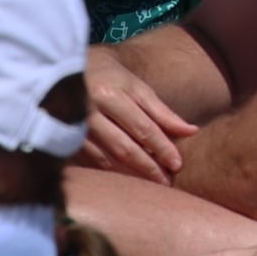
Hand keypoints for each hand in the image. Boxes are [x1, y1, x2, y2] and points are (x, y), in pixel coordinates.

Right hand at [73, 45, 196, 178]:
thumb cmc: (111, 79)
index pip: (142, 128)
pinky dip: (112, 171)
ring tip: (152, 184)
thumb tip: (191, 131)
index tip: (177, 164)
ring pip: (108, 158)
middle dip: (149, 167)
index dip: (162, 148)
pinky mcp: (65, 140)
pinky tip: (127, 180)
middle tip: (167, 182)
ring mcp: (74, 128)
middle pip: (125, 147)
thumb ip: (162, 112)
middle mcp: (89, 112)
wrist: (69, 70)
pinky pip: (93, 161)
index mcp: (110, 94)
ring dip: (131, 174)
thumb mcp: (137, 88)